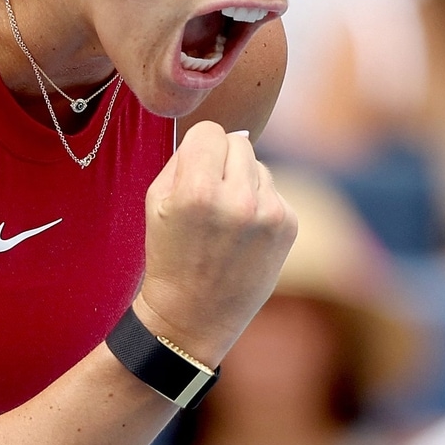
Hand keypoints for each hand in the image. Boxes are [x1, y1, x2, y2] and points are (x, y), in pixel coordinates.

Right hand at [136, 121, 295, 366]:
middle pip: (239, 141)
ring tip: (226, 218)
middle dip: (222, 160)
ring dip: (243, 181)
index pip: (210, 130)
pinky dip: (260, 203)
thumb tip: (217, 134)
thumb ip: (183, 158)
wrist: (194, 314)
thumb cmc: (169, 255)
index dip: (198, 147)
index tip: (193, 169)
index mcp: (197, 191)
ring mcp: (268, 213)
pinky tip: (244, 232)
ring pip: (259, 165)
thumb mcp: (156, 202)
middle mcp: (238, 199)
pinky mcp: (289, 225)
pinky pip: (274, 190)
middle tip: (208, 192)